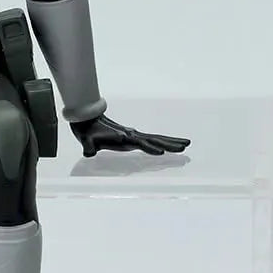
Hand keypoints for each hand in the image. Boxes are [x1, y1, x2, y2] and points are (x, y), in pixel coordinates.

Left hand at [69, 115, 189, 157]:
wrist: (87, 120)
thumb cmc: (87, 132)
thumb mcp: (86, 140)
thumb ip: (88, 147)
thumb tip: (88, 153)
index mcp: (123, 137)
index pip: (140, 143)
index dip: (149, 148)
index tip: (161, 152)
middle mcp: (131, 135)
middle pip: (154, 140)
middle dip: (169, 144)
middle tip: (185, 147)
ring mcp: (133, 135)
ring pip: (156, 139)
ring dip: (171, 142)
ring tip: (186, 144)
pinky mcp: (133, 136)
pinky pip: (151, 140)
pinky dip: (163, 142)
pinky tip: (171, 146)